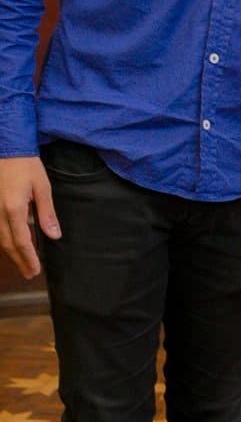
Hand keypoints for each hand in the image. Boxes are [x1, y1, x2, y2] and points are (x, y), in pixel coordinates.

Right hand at [0, 155, 60, 278]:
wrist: (6, 147)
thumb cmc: (26, 165)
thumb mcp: (42, 187)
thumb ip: (47, 213)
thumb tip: (54, 235)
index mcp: (14, 208)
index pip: (21, 241)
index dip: (28, 258)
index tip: (35, 270)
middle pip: (8, 244)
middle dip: (19, 261)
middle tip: (30, 274)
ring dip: (11, 253)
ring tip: (22, 264)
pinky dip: (4, 240)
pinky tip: (11, 246)